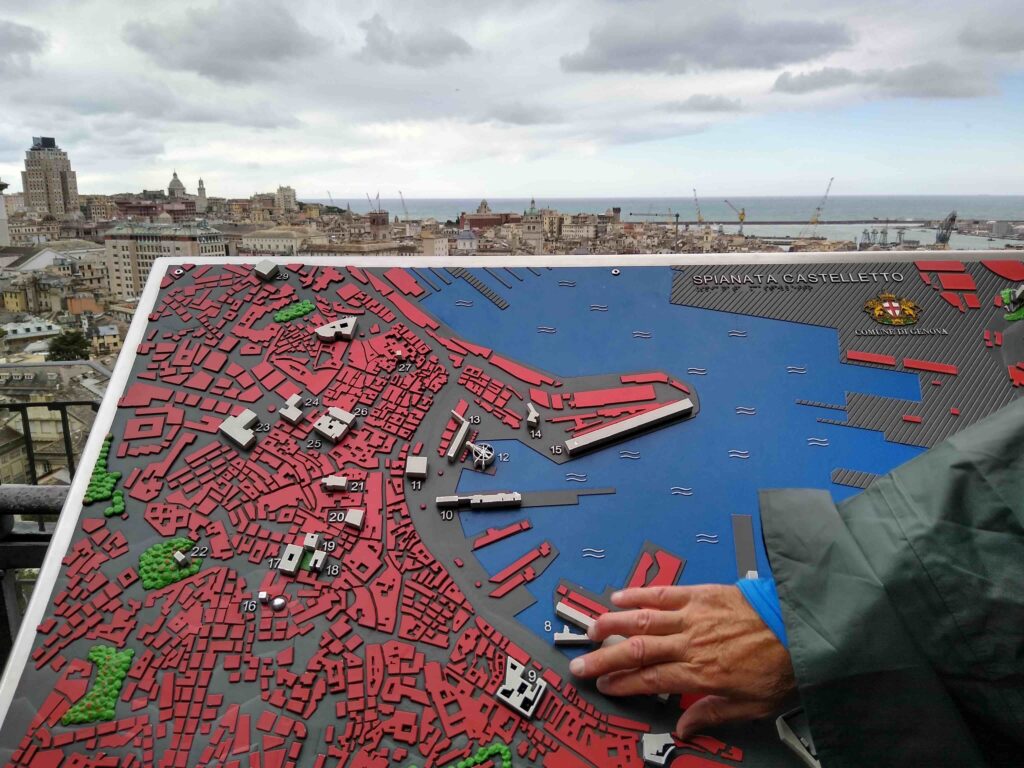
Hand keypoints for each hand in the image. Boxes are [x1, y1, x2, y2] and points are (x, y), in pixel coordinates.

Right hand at [567, 584, 795, 737]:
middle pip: (636, 651)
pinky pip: (663, 593)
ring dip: (613, 624)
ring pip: (643, 620)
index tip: (604, 687)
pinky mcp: (701, 594)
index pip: (650, 680)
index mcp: (701, 673)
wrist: (802, 628)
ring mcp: (693, 616)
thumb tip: (683, 728)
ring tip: (591, 630)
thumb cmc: (780, 667)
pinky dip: (639, 594)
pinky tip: (620, 596)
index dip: (623, 684)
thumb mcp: (751, 705)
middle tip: (581, 664)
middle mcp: (690, 643)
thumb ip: (712, 714)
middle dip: (605, 659)